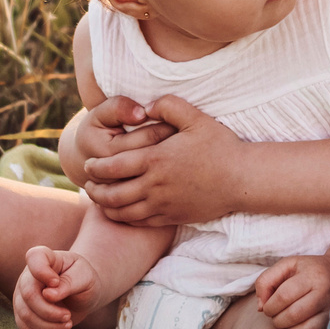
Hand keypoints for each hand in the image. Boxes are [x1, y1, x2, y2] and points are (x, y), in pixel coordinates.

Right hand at [12, 245, 99, 328]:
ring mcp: (22, 294)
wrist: (82, 295)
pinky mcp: (22, 312)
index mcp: (45, 258)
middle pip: (29, 294)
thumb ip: (69, 283)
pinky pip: (24, 326)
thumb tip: (48, 295)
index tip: (56, 282)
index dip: (42, 272)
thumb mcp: (85, 277)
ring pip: (25, 314)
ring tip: (67, 323)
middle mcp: (28, 275)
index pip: (34, 257)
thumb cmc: (84, 280)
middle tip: (68, 316)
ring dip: (48, 325)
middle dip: (50, 311)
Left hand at [78, 96, 248, 226]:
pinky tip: (121, 213)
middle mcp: (155, 185)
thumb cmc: (220, 147)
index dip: (95, 167)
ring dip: (106, 207)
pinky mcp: (172, 217)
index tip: (87, 164)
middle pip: (112, 194)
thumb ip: (167, 106)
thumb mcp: (195, 117)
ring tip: (99, 200)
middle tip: (87, 184)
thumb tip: (144, 107)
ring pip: (123, 212)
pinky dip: (125, 219)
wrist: (242, 180)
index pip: (113, 167)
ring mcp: (163, 205)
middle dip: (95, 190)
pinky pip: (140, 222)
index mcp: (156, 160)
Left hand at [253, 254, 329, 328]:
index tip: (267, 306)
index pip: (284, 296)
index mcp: (312, 275)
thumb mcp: (286, 265)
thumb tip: (261, 307)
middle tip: (275, 314)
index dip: (270, 306)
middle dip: (277, 319)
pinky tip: (297, 324)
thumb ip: (266, 281)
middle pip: (293, 314)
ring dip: (287, 328)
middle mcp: (325, 292)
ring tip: (285, 319)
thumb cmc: (307, 269)